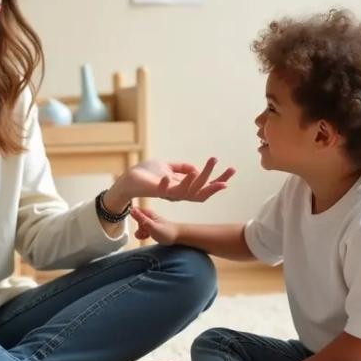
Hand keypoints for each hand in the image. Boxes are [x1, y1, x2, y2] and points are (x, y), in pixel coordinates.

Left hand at [118, 157, 234, 203]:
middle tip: (230, 170)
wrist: (128, 180)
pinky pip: (166, 190)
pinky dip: (169, 183)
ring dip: (195, 180)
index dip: (218, 179)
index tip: (232, 170)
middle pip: (202, 191)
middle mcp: (178, 193)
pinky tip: (171, 175)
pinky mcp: (156, 191)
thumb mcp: (168, 167)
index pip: (204, 185)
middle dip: (216, 181)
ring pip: (188, 192)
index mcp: (183, 188)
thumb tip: (195, 168)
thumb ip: (181, 168)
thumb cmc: (147, 174)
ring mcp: (168, 194)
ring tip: (200, 169)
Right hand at [130, 207, 179, 245]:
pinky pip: (144, 229)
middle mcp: (148, 215)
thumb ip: (141, 219)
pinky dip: (144, 234)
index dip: (132, 216)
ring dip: (140, 232)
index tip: (134, 224)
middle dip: (137, 227)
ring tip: (145, 236)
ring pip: (140, 226)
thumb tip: (130, 210)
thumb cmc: (165, 232)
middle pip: (137, 220)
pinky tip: (147, 237)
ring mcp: (150, 221)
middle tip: (143, 233)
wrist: (178, 236)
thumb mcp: (151, 226)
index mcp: (147, 212)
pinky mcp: (152, 227)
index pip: (134, 210)